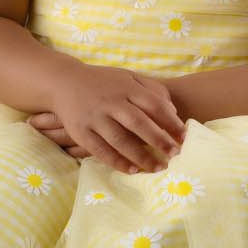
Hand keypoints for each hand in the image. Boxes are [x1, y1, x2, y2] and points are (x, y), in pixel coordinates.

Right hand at [31, 66, 186, 172]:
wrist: (63, 82)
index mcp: (126, 88)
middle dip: (159, 140)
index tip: (184, 137)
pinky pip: (101, 150)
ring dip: (141, 156)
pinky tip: (132, 170)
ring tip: (157, 168)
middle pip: (139, 123)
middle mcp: (110, 102)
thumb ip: (152, 89)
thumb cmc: (103, 82)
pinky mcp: (80, 132)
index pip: (153, 105)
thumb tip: (173, 111)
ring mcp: (94, 118)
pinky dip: (117, 162)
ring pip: (120, 140)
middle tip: (175, 155)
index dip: (170, 122)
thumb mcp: (128, 77)